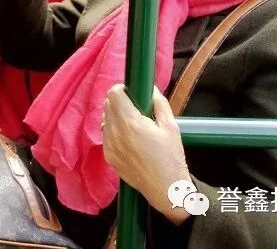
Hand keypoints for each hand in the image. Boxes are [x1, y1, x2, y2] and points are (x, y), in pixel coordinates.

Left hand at [101, 85, 191, 225]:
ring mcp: (109, 145)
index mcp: (130, 123)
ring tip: (133, 123)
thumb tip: (149, 87)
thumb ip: (159, 103)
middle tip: (135, 107)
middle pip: (107, 104)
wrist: (166, 189)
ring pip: (105, 118)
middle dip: (119, 101)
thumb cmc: (171, 157)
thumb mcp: (171, 127)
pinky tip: (129, 138)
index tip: (132, 92)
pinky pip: (105, 134)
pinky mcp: (108, 155)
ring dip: (115, 115)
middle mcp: (115, 132)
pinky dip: (114, 130)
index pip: (113, 94)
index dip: (122, 89)